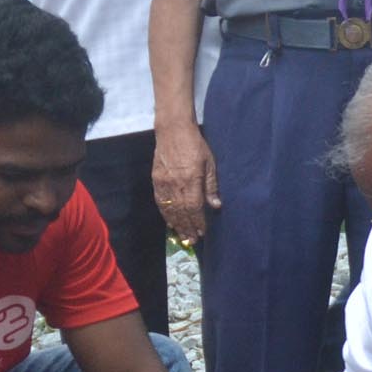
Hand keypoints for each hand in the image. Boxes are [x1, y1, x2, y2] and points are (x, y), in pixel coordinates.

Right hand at [153, 121, 219, 241]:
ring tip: (182, 236)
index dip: (198, 222)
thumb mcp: (210, 163)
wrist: (173, 131)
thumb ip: (211, 186)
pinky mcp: (156, 180)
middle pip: (181, 212)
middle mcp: (175, 184)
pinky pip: (160, 202)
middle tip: (193, 241)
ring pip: (170, 209)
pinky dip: (165, 214)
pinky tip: (170, 222)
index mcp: (191, 180)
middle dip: (187, 228)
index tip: (202, 232)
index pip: (194, 207)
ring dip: (176, 225)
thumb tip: (216, 206)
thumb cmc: (196, 145)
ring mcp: (163, 183)